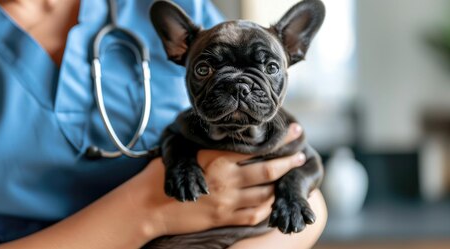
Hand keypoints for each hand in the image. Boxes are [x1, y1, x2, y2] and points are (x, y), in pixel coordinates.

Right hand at [133, 123, 305, 236]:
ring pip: (265, 193)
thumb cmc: (162, 174)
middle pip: (267, 170)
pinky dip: (267, 208)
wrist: (148, 206)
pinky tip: (272, 201)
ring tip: (290, 177)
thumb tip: (228, 133)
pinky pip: (254, 214)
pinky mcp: (223, 218)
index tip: (294, 131)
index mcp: (215, 158)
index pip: (254, 146)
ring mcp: (226, 201)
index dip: (277, 139)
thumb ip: (210, 146)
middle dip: (288, 161)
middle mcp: (225, 179)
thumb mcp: (185, 152)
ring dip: (281, 185)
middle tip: (301, 154)